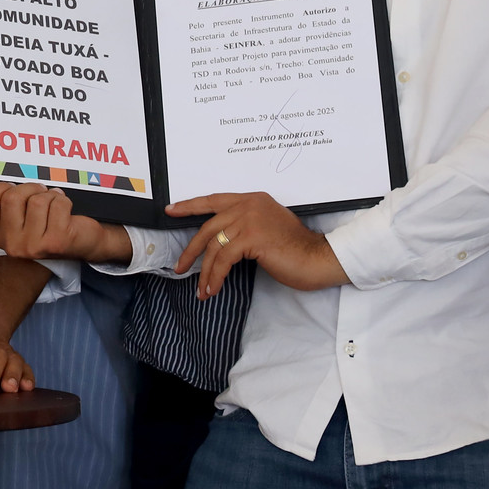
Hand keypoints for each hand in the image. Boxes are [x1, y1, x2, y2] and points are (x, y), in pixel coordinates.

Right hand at [0, 181, 131, 264]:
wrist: (83, 244)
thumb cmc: (50, 224)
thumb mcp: (21, 218)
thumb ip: (9, 202)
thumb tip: (9, 175)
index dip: (0, 189)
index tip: (15, 189)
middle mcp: (12, 245)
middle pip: (11, 198)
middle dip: (30, 188)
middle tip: (40, 192)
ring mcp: (33, 246)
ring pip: (37, 201)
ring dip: (49, 195)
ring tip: (54, 203)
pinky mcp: (56, 242)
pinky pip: (57, 204)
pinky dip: (64, 200)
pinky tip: (66, 210)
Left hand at [168, 192, 345, 297]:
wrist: (317, 258)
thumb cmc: (295, 248)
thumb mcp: (266, 227)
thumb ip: (245, 225)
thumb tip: (220, 239)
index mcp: (251, 199)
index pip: (214, 200)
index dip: (190, 205)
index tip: (171, 210)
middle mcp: (249, 205)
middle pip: (209, 226)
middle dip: (191, 249)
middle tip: (179, 266)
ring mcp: (250, 219)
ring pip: (214, 246)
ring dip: (205, 271)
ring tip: (201, 289)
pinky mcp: (252, 238)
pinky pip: (224, 259)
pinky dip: (215, 276)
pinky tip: (213, 288)